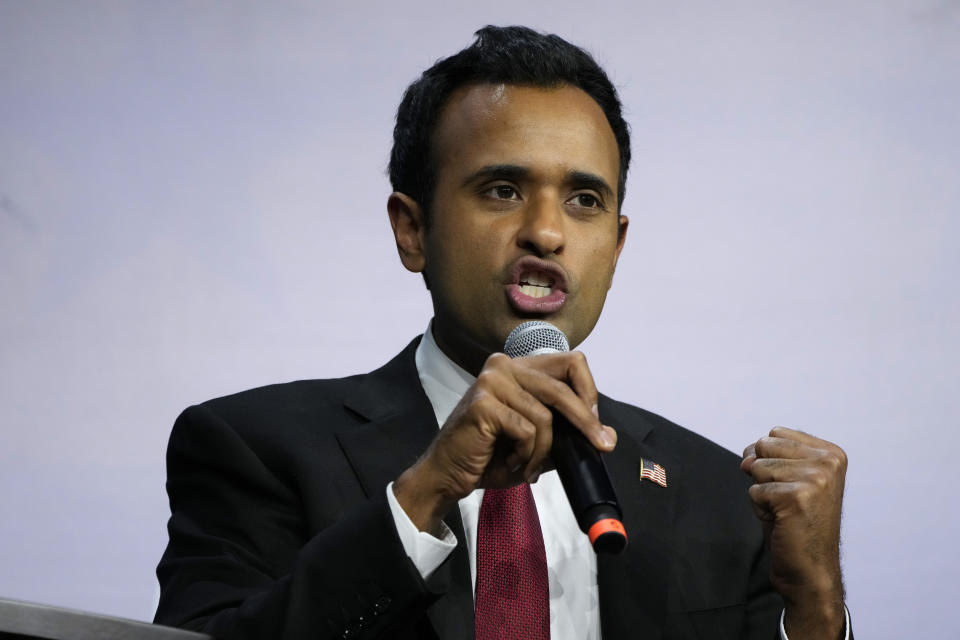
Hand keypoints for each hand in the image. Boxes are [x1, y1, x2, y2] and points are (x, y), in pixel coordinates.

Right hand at [394, 351, 615, 535]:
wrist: (449, 475)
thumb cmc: (490, 456)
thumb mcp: (536, 442)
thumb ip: (566, 432)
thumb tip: (607, 433)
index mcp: (518, 367)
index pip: (570, 362)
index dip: (588, 391)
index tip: (596, 422)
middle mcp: (504, 365)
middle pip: (562, 388)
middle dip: (585, 422)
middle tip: (602, 446)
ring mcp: (491, 381)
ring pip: (545, 416)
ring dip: (542, 451)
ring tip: (526, 467)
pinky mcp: (483, 403)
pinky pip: (526, 430)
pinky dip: (525, 454)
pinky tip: (511, 463)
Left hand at [741, 427, 847, 639]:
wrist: (810, 569)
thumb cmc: (796, 523)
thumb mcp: (788, 478)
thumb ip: (769, 456)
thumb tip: (746, 458)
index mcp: (832, 453)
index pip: (775, 433)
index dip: (769, 459)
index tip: (790, 484)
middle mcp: (828, 461)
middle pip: (763, 445)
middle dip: (763, 474)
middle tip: (786, 501)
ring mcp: (815, 478)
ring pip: (756, 467)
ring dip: (762, 493)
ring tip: (785, 512)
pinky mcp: (796, 496)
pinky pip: (754, 491)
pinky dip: (760, 509)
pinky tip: (782, 522)